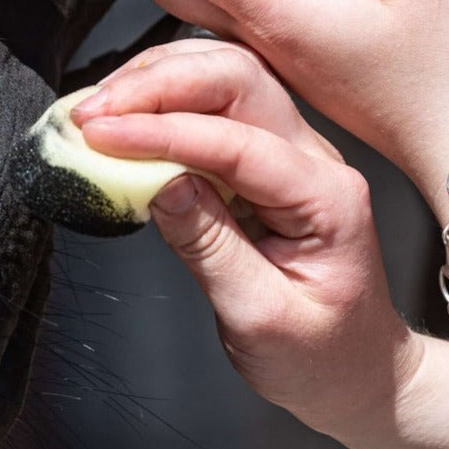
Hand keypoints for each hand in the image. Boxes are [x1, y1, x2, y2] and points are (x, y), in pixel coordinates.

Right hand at [71, 40, 419, 438]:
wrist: (358, 372)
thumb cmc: (322, 358)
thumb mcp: (260, 319)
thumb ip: (209, 247)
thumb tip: (157, 183)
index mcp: (327, 197)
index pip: (237, 140)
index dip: (160, 131)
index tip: (99, 135)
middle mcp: (316, 159)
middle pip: (237, 79)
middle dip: (156, 84)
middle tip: (90, 112)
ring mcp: (293, 152)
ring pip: (225, 76)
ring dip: (157, 81)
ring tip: (98, 107)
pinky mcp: (265, 158)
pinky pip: (215, 105)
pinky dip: (164, 99)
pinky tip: (126, 114)